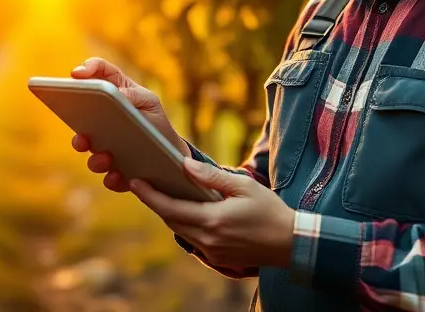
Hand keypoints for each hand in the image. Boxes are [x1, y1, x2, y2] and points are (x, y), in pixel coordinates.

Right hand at [70, 57, 190, 192]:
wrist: (171, 157)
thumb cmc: (157, 124)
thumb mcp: (151, 104)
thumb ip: (135, 96)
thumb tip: (117, 93)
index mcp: (114, 94)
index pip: (98, 73)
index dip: (86, 68)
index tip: (76, 75)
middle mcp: (101, 119)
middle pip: (81, 112)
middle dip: (76, 117)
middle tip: (79, 122)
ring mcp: (101, 145)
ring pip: (88, 149)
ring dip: (94, 155)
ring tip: (106, 156)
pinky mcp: (111, 169)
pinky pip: (107, 175)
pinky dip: (112, 177)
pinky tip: (120, 175)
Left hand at [131, 156, 294, 269]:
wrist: (290, 243)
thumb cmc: (269, 211)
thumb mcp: (244, 186)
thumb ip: (212, 177)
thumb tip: (185, 166)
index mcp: (212, 220)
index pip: (171, 207)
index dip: (150, 195)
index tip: (135, 183)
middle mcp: (207, 239)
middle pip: (171, 220)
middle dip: (156, 203)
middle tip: (144, 185)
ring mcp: (211, 252)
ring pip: (180, 231)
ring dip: (170, 214)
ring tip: (161, 196)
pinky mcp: (217, 259)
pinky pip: (193, 240)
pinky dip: (185, 225)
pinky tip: (187, 212)